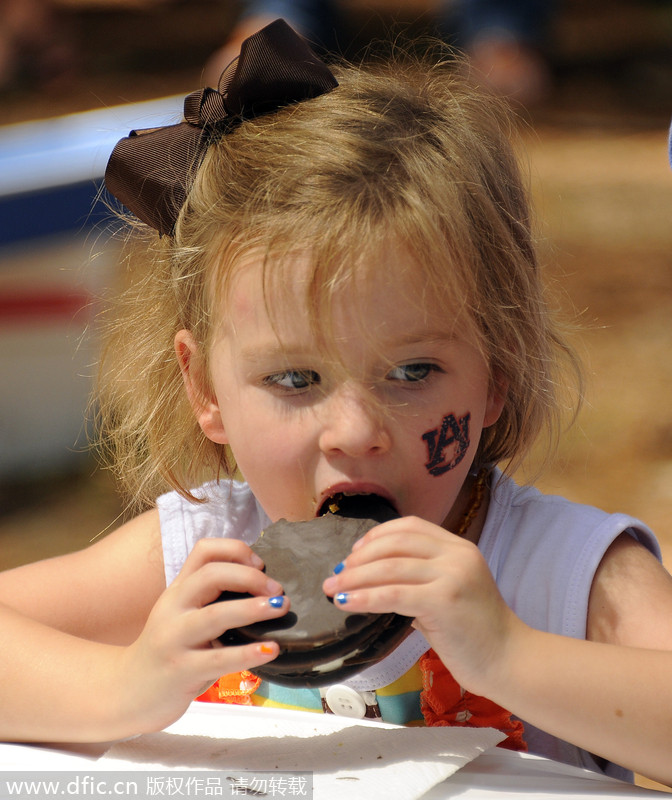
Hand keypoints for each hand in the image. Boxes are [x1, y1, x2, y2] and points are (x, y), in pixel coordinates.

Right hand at [117, 537, 288, 732]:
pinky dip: (248, 653)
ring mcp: (174, 639)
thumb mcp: (183, 615)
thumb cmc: (169, 650)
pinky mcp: (180, 671)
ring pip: (215, 615)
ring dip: (251, 608)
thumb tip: (265, 586)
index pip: (203, 551)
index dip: (236, 550)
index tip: (261, 563)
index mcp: (178, 589)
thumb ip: (211, 599)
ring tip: (281, 607)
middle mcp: (173, 608)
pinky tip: (271, 650)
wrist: (126, 693)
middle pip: (211, 575)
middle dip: (249, 577)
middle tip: (278, 591)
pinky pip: (218, 659)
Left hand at [323, 516, 519, 694]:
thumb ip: (418, 582)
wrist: (510, 661)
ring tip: (333, 590)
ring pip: (390, 567)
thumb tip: (373, 582)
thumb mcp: (448, 594)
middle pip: (395, 543)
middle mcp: (456, 554)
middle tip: (336, 575)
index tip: (354, 553)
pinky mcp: (444, 600)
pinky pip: (394, 594)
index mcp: (458, 547)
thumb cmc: (477, 634)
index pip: (410, 526)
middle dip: (359, 558)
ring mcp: (452, 575)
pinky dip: (365, 597)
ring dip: (355, 578)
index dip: (376, 536)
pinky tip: (347, 603)